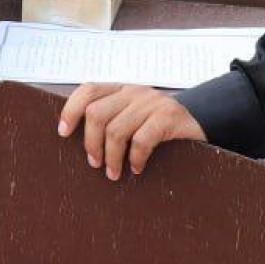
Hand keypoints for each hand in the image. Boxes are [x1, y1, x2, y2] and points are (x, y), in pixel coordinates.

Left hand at [58, 83, 205, 180]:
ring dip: (111, 157)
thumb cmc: (159, 126)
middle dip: (91, 143)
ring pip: (116, 130)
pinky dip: (135, 158)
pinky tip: (137, 169)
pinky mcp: (169, 117)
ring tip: (113, 173)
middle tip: (94, 164)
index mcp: (121, 90)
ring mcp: (152, 102)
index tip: (63, 133)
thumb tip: (78, 142)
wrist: (201, 121)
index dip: (71, 110)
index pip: (88, 90)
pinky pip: (142, 140)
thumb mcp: (133, 117)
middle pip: (96, 113)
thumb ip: (111, 119)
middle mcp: (134, 91)